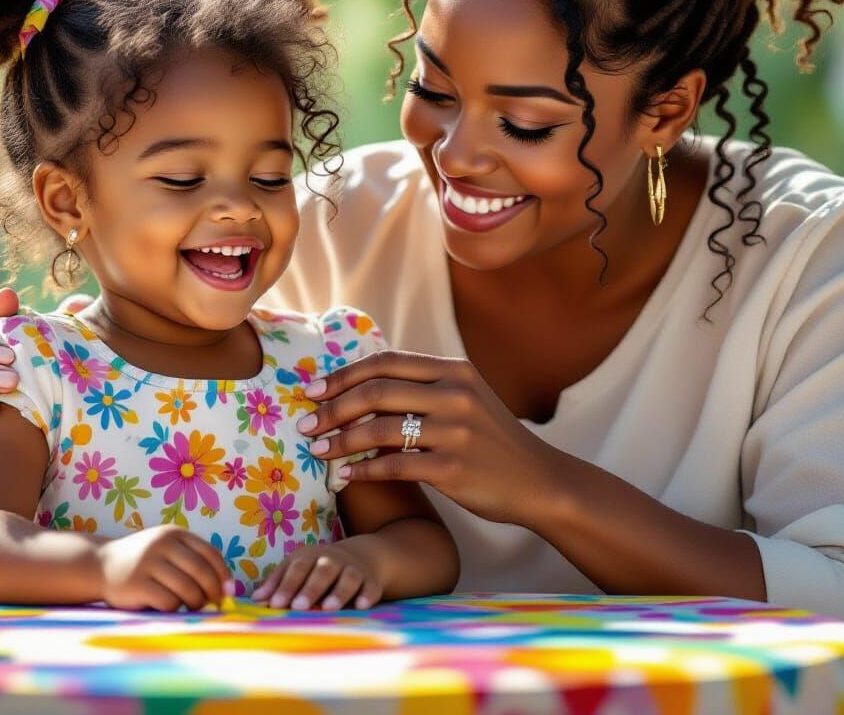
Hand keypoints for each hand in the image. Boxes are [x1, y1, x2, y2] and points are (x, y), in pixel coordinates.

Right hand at [97, 526, 233, 611]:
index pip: (210, 553)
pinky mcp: (137, 584)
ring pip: (187, 589)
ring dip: (195, 603)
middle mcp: (162, 544)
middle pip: (201, 571)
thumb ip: (192, 562)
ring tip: (192, 607)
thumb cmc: (145, 563)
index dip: (223, 574)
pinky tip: (170, 607)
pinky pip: (168, 601)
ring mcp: (148, 563)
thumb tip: (226, 589)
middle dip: (212, 591)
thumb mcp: (167, 551)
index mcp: (175, 534)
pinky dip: (175, 608)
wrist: (101, 565)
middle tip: (214, 604)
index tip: (228, 590)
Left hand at [251, 542, 383, 610]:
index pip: (297, 568)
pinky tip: (360, 606)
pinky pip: (370, 587)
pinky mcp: (371, 581)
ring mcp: (353, 569)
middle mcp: (333, 560)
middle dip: (310, 588)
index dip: (286, 585)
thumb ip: (277, 583)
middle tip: (298, 606)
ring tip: (328, 608)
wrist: (359, 556)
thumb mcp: (297, 567)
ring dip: (338, 592)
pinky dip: (366, 595)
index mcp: (311, 556)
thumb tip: (255, 600)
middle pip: (322, 570)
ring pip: (347, 577)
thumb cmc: (317, 567)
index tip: (275, 604)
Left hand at [296, 351, 561, 525]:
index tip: (312, 390)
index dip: (343, 375)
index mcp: (454, 370)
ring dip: (340, 441)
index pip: (385, 362)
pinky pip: (394, 467)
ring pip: (380, 429)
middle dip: (332, 408)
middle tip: (304, 424)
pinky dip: (363, 471)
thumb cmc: (491, 441)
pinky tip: (345, 477)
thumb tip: (359, 387)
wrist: (539, 481)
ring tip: (316, 452)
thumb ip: (421, 388)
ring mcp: (456, 431)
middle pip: (376, 392)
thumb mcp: (465, 399)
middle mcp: (455, 393)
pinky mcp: (454, 468)